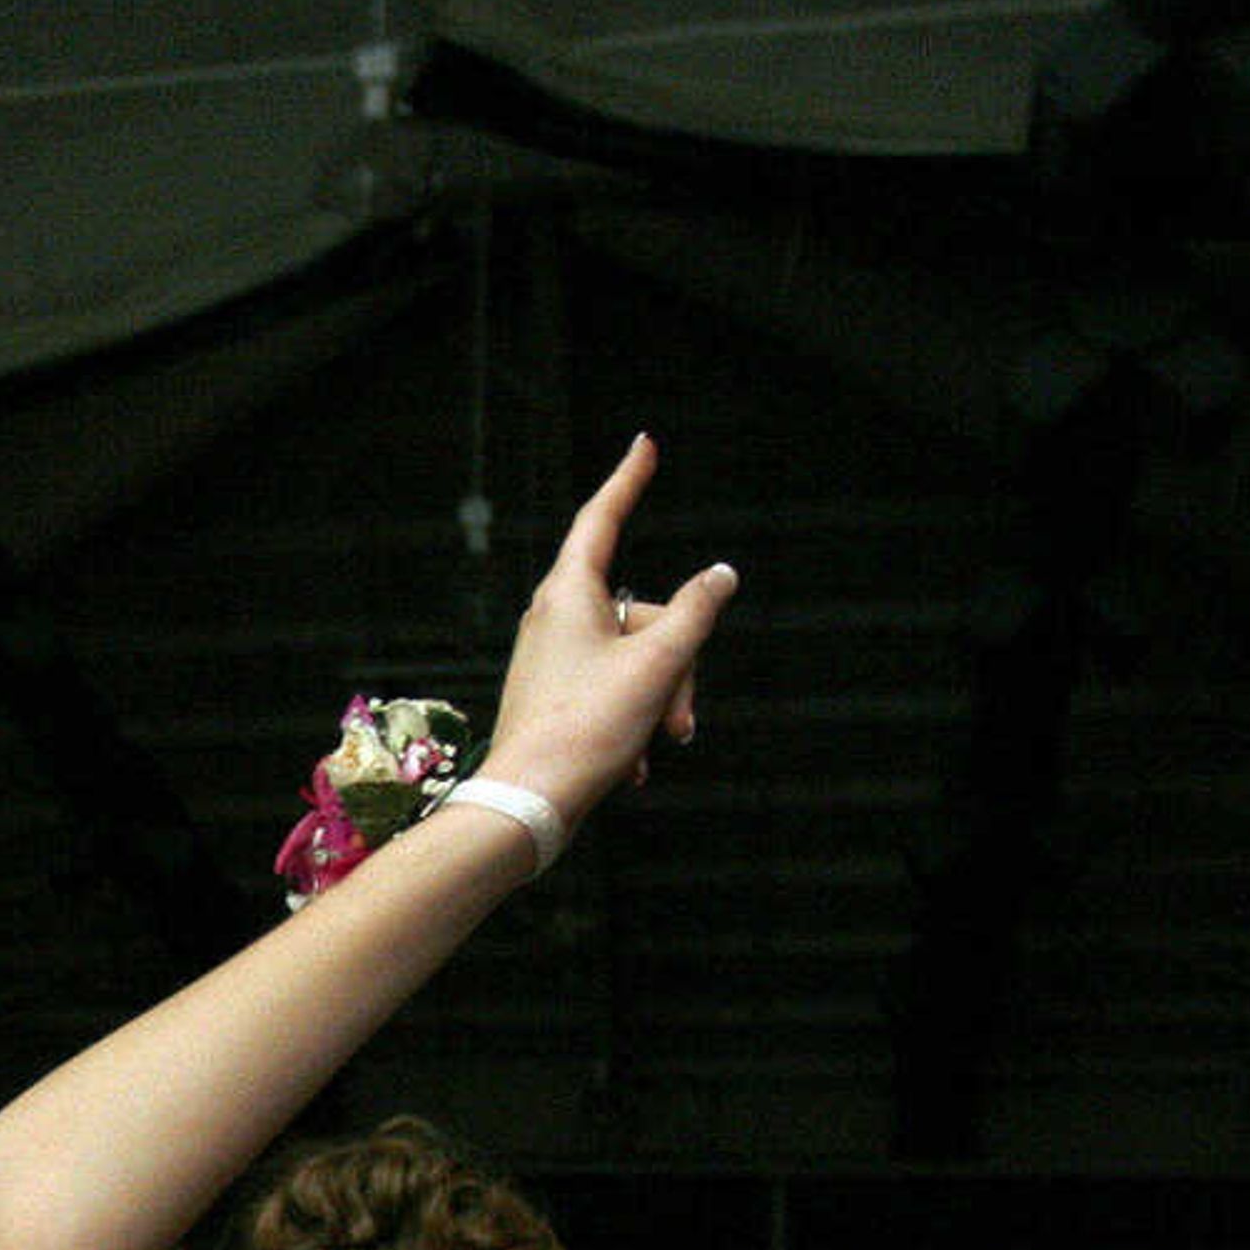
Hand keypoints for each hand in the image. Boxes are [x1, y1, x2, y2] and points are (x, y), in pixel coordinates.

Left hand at [470, 437, 736, 830]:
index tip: (644, 445)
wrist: (527, 804)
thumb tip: (721, 574)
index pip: (602, 518)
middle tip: (678, 718)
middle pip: (642, 611)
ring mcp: (552, 659)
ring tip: (655, 745)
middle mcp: (554, 619)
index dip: (628, 480)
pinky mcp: (553, 698)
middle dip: (676, 660)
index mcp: (569, 593)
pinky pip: (611, 692)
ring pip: (633, 658)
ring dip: (658, 700)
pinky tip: (630, 767)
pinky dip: (631, 723)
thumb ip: (697, 611)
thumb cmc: (585, 729)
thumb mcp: (658, 663)